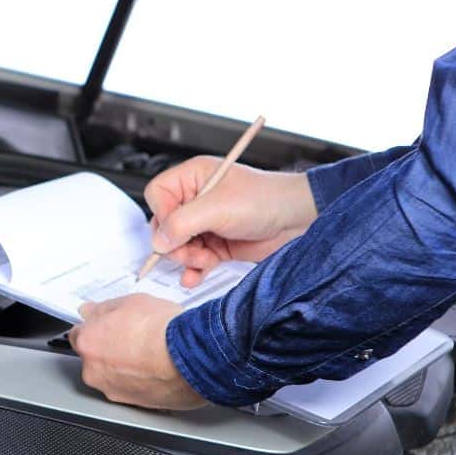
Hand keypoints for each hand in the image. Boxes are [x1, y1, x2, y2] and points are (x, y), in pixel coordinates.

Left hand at [68, 294, 205, 409]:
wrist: (191, 357)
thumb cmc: (162, 330)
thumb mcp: (130, 301)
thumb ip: (103, 309)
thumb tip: (91, 311)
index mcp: (88, 343)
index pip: (78, 336)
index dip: (94, 329)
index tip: (104, 327)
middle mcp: (94, 372)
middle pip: (94, 359)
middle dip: (109, 351)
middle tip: (133, 339)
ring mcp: (114, 391)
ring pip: (114, 377)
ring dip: (125, 369)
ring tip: (150, 355)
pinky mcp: (136, 405)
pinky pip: (134, 390)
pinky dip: (142, 382)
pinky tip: (157, 370)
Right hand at [145, 155, 317, 286]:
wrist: (297, 220)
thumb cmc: (266, 199)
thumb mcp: (218, 208)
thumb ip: (182, 224)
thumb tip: (158, 242)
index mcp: (192, 178)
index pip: (157, 195)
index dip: (161, 215)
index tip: (174, 231)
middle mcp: (195, 200)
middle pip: (164, 226)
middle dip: (176, 244)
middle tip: (192, 251)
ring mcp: (205, 223)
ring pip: (177, 246)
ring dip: (187, 259)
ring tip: (204, 260)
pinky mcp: (215, 244)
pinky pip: (193, 260)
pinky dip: (193, 270)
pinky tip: (195, 276)